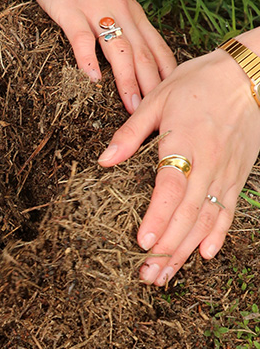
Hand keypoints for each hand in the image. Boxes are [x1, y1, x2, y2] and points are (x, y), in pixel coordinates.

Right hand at [25, 0, 176, 112]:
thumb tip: (128, 54)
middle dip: (150, 87)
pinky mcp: (68, 8)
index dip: (163, 76)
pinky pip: (81, 37)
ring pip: (117, 49)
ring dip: (126, 80)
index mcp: (130, 10)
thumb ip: (119, 21)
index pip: (155, 47)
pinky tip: (92, 78)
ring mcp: (94, 9)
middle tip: (153, 116)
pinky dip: (87, 58)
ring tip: (131, 107)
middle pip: (141, 53)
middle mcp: (119, 10)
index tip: (169, 102)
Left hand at [98, 45, 259, 284]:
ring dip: (185, 251)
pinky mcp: (239, 175)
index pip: (170, 188)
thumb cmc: (199, 82)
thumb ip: (130, 133)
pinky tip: (204, 254)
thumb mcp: (158, 99)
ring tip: (165, 275)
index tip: (142, 243)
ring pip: (206, 220)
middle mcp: (208, 164)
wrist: (253, 73)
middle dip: (166, 249)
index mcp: (184, 143)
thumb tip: (104, 160)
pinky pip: (228, 211)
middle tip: (147, 275)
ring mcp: (226, 172)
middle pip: (187, 215)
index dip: (157, 218)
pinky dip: (218, 235)